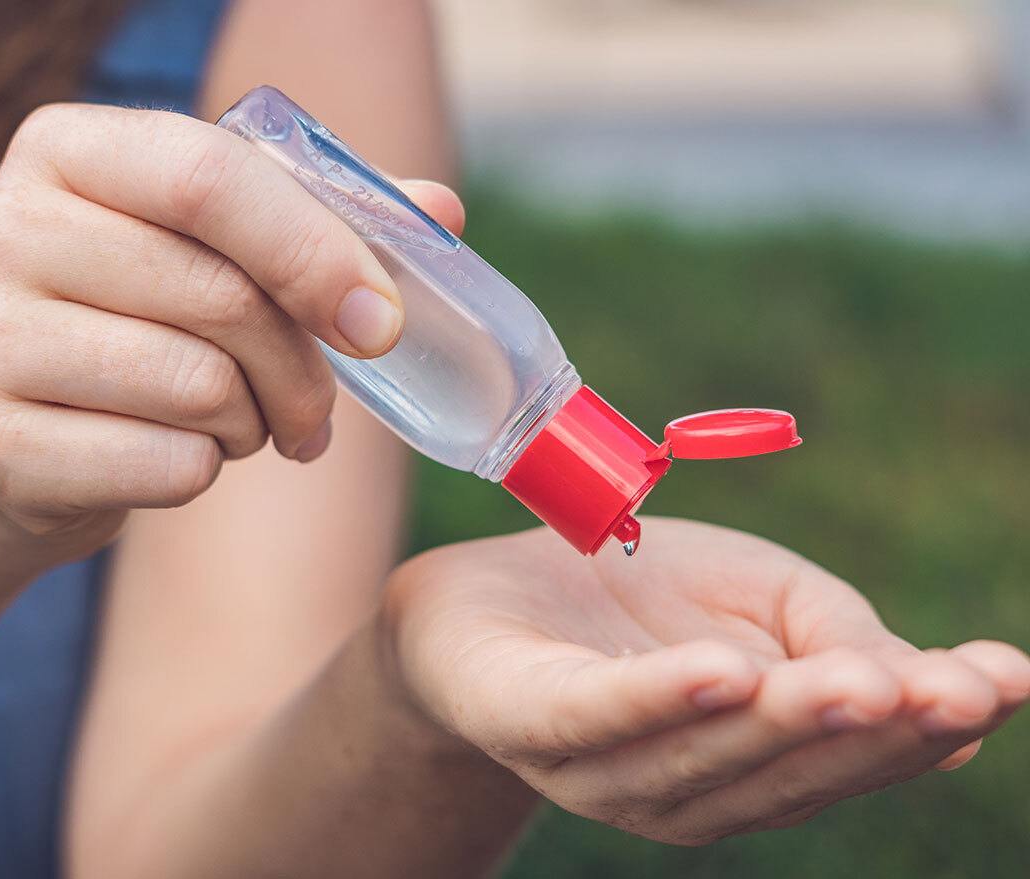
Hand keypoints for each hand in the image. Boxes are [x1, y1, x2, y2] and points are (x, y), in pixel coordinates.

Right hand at [0, 103, 461, 548]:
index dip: (319, 252)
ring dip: (254, 423)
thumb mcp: (210, 249)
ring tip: (234, 423)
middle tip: (315, 408)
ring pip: (200, 387)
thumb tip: (442, 211)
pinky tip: (178, 458)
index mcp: (67, 151)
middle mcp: (1, 229)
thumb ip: (320, 220)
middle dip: (303, 369)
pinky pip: (168, 467)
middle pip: (222, 296)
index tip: (385, 322)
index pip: (213, 178)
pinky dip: (205, 473)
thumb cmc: (135, 325)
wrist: (14, 434)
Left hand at [380, 519, 1029, 845]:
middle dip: (869, 734)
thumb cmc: (636, 593)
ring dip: (781, 723)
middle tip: (947, 691)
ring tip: (855, 684)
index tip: (1005, 679)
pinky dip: (658, 701)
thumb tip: (942, 688)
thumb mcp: (758, 592)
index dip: (927, 725)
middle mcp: (683, 785)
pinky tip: (719, 674)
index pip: (846, 755)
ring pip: (701, 757)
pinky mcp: (527, 720)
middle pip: (782, 770)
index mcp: (749, 760)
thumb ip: (836, 635)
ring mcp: (601, 767)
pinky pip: (596, 717)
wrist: (488, 588)